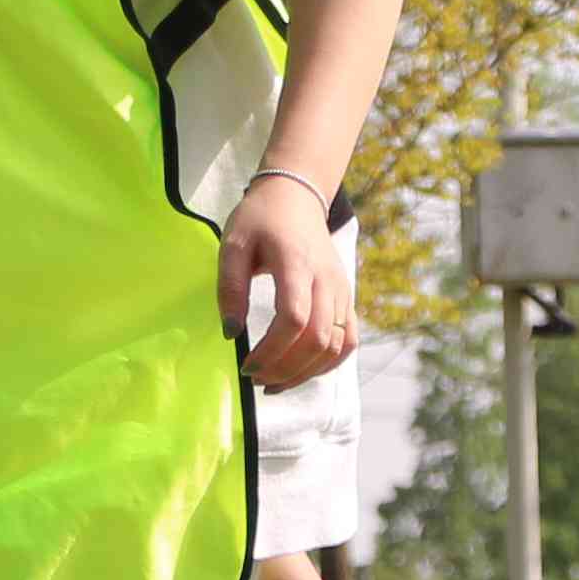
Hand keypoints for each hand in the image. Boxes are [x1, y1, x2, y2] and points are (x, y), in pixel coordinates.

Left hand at [219, 176, 350, 390]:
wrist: (296, 197)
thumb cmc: (260, 220)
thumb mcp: (233, 245)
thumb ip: (229, 288)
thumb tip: (231, 334)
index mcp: (297, 264)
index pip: (294, 319)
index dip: (272, 350)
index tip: (246, 364)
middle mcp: (326, 280)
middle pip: (318, 339)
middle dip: (285, 368)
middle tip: (255, 377)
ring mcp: (342, 290)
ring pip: (336, 345)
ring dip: (306, 372)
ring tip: (274, 382)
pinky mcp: (346, 298)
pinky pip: (348, 340)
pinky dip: (328, 363)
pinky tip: (301, 372)